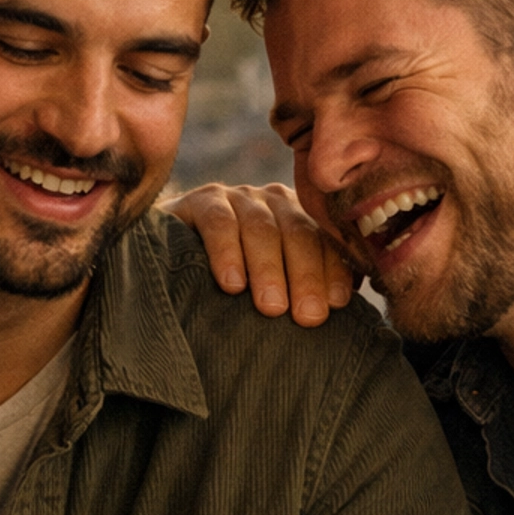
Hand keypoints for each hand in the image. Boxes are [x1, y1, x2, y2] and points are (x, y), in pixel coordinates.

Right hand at [165, 182, 352, 323]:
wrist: (169, 266)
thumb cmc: (237, 288)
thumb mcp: (276, 286)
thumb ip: (308, 290)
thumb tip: (344, 307)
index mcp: (301, 219)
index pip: (325, 241)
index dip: (333, 270)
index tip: (338, 304)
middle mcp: (273, 202)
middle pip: (298, 232)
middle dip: (306, 275)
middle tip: (308, 316)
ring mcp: (237, 197)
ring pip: (261, 228)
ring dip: (268, 269)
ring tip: (272, 307)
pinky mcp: (201, 201)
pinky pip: (219, 223)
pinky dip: (227, 253)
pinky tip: (231, 284)